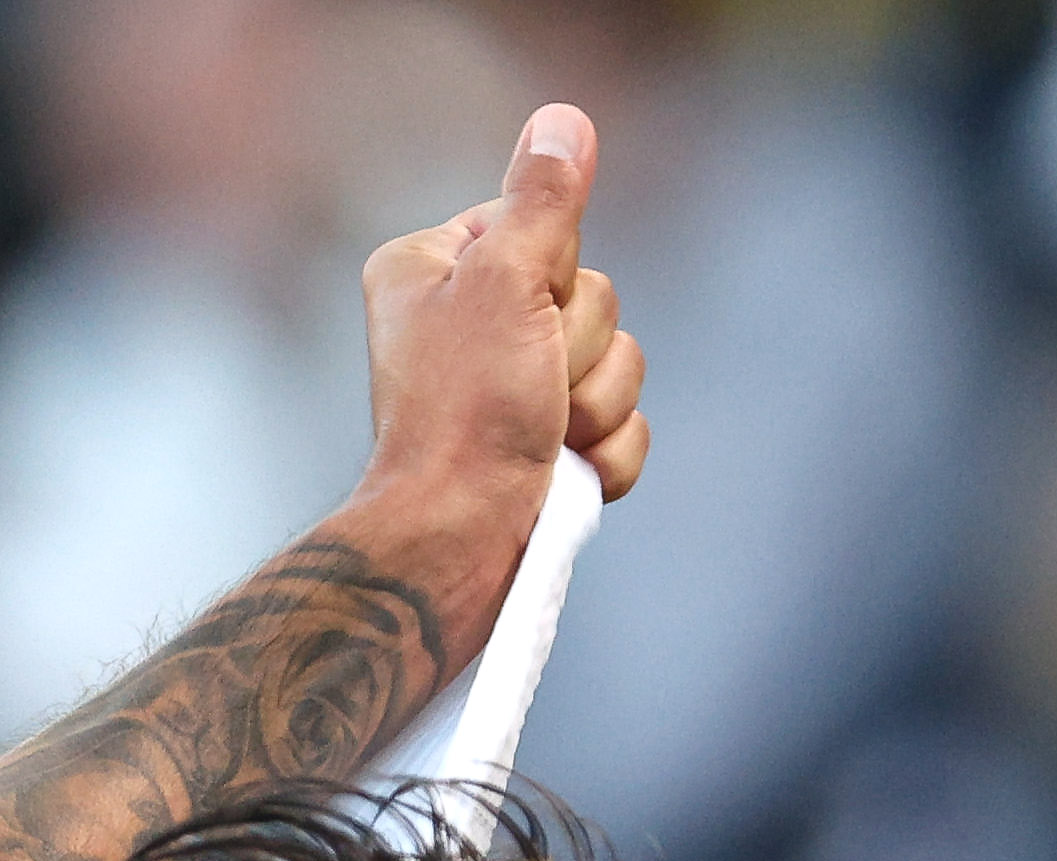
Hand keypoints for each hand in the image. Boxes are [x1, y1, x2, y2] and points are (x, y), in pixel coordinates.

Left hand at [363, 106, 650, 518]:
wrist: (459, 542)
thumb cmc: (464, 415)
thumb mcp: (504, 281)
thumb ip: (545, 200)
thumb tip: (563, 122)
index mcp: (433, 269)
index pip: (541, 224)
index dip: (550, 271)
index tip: (517, 311)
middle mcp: (468, 321)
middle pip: (590, 291)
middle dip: (576, 347)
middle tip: (526, 387)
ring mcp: (514, 388)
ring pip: (617, 359)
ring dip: (593, 403)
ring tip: (540, 437)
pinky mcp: (551, 444)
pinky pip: (622, 422)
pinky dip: (603, 452)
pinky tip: (561, 472)